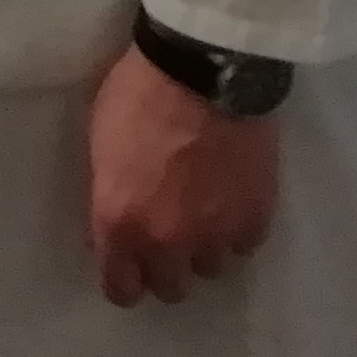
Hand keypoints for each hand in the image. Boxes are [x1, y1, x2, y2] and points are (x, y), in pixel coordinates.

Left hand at [85, 43, 279, 306]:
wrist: (203, 67)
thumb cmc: (137, 93)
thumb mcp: (101, 146)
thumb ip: (108, 197)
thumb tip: (115, 229)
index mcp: (120, 223)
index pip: (120, 289)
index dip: (123, 279)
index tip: (128, 265)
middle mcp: (167, 242)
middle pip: (170, 288)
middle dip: (166, 266)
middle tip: (169, 235)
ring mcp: (216, 234)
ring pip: (211, 269)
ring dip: (205, 247)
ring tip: (205, 213)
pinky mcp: (255, 218)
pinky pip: (245, 244)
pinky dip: (238, 228)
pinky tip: (234, 200)